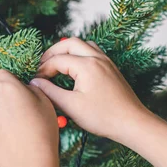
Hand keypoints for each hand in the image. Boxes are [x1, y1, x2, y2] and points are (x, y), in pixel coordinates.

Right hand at [29, 37, 147, 145]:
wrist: (132, 123)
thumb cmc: (103, 117)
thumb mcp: (71, 106)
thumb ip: (50, 92)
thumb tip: (34, 83)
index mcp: (86, 65)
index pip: (57, 60)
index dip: (42, 70)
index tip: (35, 82)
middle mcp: (97, 58)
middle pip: (69, 43)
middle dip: (53, 52)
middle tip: (41, 66)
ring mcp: (106, 61)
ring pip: (83, 44)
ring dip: (67, 50)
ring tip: (56, 64)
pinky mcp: (111, 68)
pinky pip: (93, 52)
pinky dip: (80, 54)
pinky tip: (74, 69)